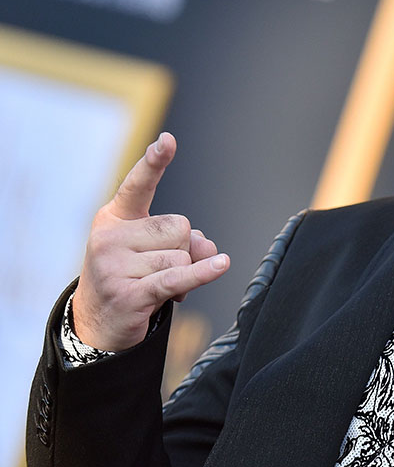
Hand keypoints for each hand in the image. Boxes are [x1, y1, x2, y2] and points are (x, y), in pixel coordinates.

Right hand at [73, 132, 229, 351]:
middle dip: (183, 248)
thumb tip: (208, 248)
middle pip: (179, 227)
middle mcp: (109, 237)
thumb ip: (183, 239)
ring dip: (184, 274)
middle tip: (160, 269)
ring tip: (158, 287)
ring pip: (182, 255)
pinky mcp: (129, 294)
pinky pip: (177, 277)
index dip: (154, 164)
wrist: (98, 325)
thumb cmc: (131, 277)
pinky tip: (221, 265)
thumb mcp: (153, 250)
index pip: (138, 185)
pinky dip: (202, 274)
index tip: (168, 142)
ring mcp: (114, 266)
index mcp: (113, 218)